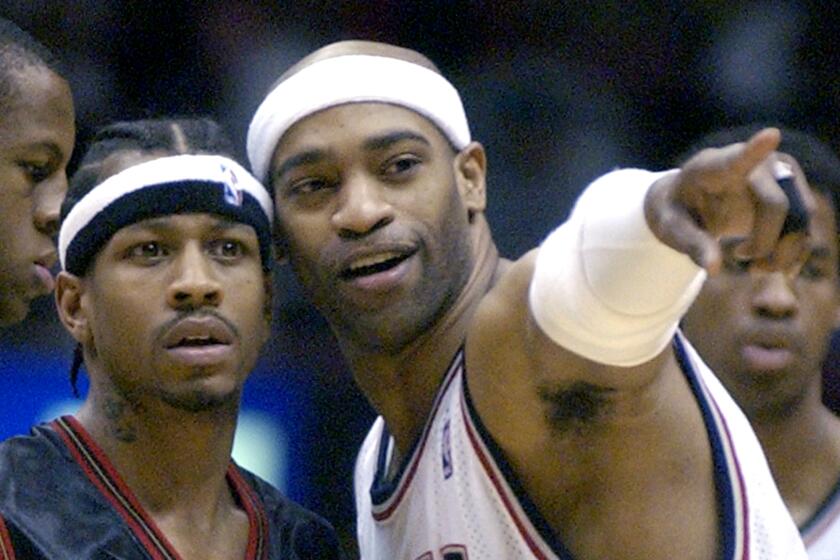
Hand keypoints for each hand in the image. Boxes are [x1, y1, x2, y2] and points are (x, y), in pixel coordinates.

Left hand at [644, 128, 814, 274]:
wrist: (695, 202)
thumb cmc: (680, 211)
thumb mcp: (672, 228)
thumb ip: (691, 244)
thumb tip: (713, 269)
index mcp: (713, 167)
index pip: (737, 159)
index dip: (755, 150)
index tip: (770, 136)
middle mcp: (755, 163)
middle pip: (777, 205)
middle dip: (765, 243)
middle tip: (743, 260)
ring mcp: (780, 173)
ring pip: (801, 217)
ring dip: (784, 253)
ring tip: (756, 269)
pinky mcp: (794, 190)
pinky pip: (806, 225)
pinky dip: (795, 252)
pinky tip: (777, 267)